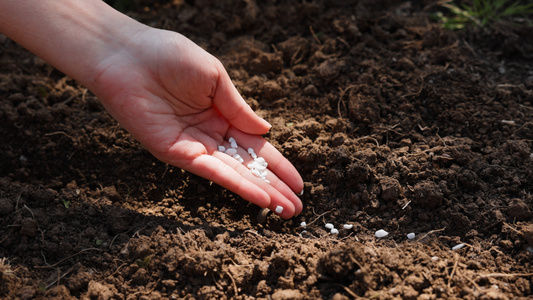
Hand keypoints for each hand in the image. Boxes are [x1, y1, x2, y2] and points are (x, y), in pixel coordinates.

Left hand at [87, 28, 303, 217]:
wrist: (128, 57)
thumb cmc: (170, 57)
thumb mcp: (215, 77)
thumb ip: (239, 108)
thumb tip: (267, 131)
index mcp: (222, 115)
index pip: (257, 146)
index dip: (278, 165)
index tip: (298, 182)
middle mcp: (210, 136)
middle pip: (249, 167)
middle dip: (274, 187)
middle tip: (297, 208)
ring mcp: (194, 147)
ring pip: (235, 175)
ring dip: (261, 193)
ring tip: (286, 210)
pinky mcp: (176, 154)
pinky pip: (213, 173)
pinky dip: (237, 185)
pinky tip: (261, 197)